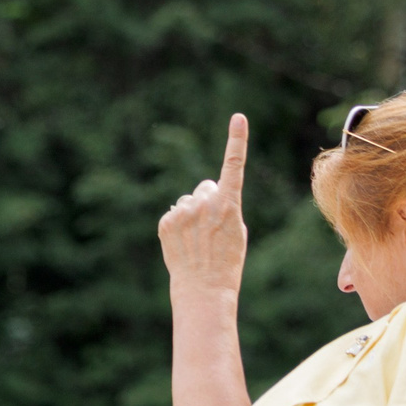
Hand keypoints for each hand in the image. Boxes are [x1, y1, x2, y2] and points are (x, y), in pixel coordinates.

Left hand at [159, 113, 248, 298]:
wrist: (203, 287)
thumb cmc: (227, 260)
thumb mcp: (236, 229)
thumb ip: (224, 204)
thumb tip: (203, 194)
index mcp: (228, 202)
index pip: (233, 165)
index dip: (237, 140)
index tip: (238, 118)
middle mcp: (205, 203)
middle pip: (206, 187)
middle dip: (208, 201)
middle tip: (211, 228)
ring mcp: (183, 212)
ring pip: (188, 201)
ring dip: (192, 215)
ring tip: (197, 240)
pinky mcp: (166, 222)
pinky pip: (174, 214)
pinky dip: (178, 226)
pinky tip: (184, 243)